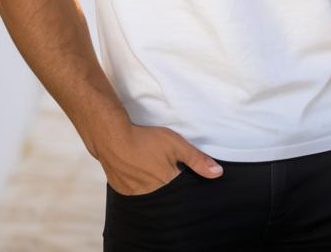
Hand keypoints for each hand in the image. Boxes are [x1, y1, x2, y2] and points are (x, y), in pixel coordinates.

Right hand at [98, 121, 224, 196]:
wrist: (112, 138)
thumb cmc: (146, 139)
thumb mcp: (177, 145)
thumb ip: (197, 160)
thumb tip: (218, 173)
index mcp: (167, 182)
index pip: (180, 185)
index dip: (180, 174)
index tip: (176, 165)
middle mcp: (152, 192)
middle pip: (164, 188)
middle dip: (165, 177)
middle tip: (158, 160)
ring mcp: (135, 192)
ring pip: (148, 190)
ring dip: (150, 179)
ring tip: (146, 161)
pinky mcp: (122, 190)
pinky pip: (134, 189)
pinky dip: (136, 180)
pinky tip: (135, 166)